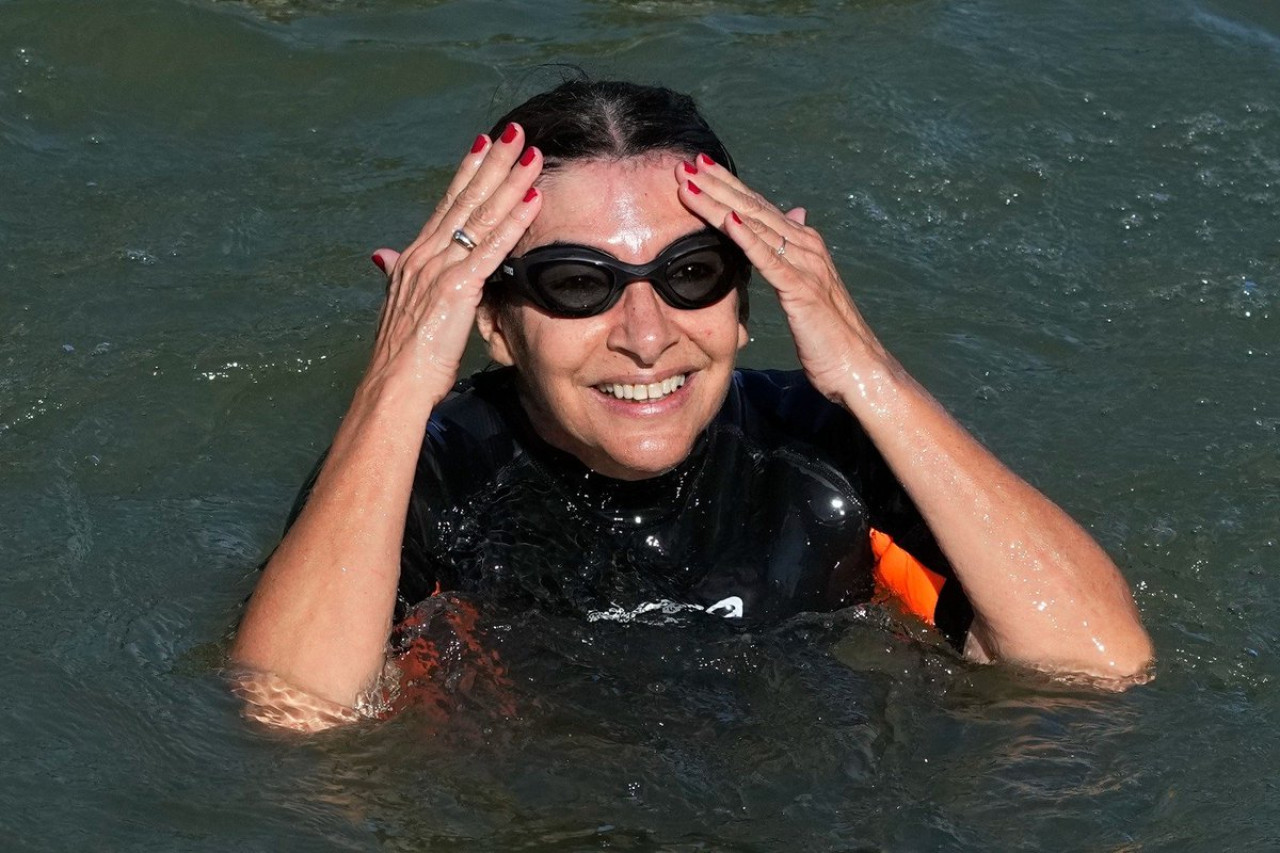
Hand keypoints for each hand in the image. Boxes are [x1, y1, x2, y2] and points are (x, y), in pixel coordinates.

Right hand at [365, 124, 543, 406]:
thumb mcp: (399, 305)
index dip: (468, 173)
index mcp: (415, 257)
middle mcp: (426, 253)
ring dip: (510, 181)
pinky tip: (533, 199)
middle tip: (516, 133)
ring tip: (533, 154)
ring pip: (482, 214)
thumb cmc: (401, 356)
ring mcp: (441, 267)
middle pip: (466, 199)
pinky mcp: (458, 287)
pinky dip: (514, 220)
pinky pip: (492, 247)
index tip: (485, 145)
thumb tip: (382, 257)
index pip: (447, 205)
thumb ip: (395, 275)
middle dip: (493, 163)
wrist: (393, 383)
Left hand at [675, 156, 888, 403]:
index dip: (726, 187)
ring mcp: (806, 264)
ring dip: (720, 202)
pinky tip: (727, 219)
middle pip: (752, 207)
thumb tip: (795, 213)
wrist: (858, 367)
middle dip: (716, 185)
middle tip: (683, 164)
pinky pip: (769, 258)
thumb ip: (795, 252)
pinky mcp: (802, 289)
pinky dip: (748, 237)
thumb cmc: (829, 335)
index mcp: (803, 245)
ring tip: (690, 183)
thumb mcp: (807, 286)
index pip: (757, 208)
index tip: (696, 169)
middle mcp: (806, 246)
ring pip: (755, 225)